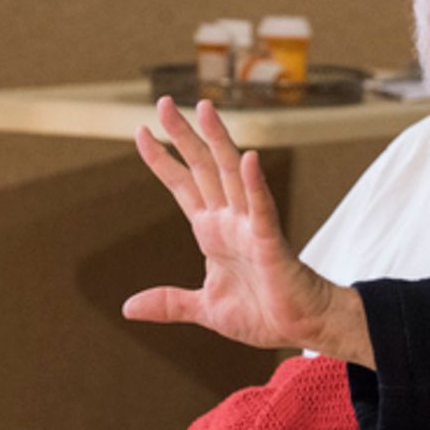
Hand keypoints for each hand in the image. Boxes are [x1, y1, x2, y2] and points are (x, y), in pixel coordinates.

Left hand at [124, 98, 352, 355]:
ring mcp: (251, 226)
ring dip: (218, 141)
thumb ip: (170, 303)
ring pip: (232, 174)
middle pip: (203, 167)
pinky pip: (262, 208)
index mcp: (213, 232)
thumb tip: (129, 307)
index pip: (183, 186)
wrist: (300, 327)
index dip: (162, 160)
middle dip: (183, 135)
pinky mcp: (271, 241)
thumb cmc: (262, 314)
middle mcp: (230, 220)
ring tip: (204, 108)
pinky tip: (249, 158)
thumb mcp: (206, 308)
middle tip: (163, 102)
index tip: (141, 132)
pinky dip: (255, 184)